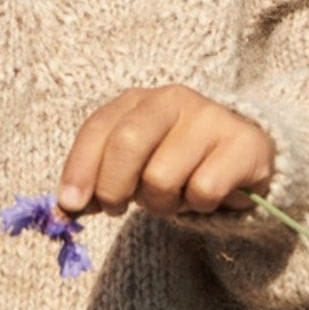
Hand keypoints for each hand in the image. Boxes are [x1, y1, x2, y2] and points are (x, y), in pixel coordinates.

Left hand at [56, 85, 275, 220]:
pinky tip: (208, 195)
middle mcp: (172, 99)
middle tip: (118, 209)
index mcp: (137, 100)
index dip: (79, 169)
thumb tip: (64, 210)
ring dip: (162, 203)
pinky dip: (199, 205)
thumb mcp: (132, 168)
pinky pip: (203, 190)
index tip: (69, 206)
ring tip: (175, 195)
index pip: (98, 129)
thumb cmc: (176, 163)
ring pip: (162, 176)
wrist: (243, 158)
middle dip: (114, 187)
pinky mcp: (242, 144)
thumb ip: (97, 183)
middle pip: (127, 144)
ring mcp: (209, 117)